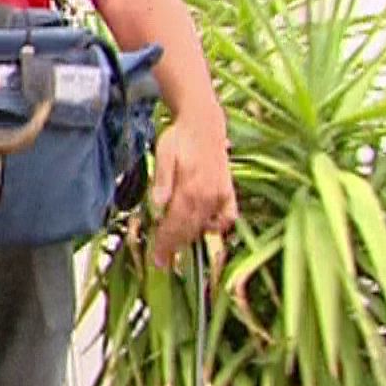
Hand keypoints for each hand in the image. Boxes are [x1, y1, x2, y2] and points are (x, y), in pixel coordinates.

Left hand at [148, 118, 236, 268]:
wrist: (203, 123)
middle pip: (189, 231)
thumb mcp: (163, 156)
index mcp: (189, 189)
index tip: (157, 261)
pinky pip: (227, 217)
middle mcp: (208, 196)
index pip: (175, 226)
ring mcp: (220, 195)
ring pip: (205, 226)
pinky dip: (217, 226)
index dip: (165, 245)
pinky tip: (206, 228)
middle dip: (174, 248)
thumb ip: (162, 181)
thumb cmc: (178, 139)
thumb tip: (157, 207)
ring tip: (175, 246)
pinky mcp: (228, 191)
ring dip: (190, 239)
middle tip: (161, 262)